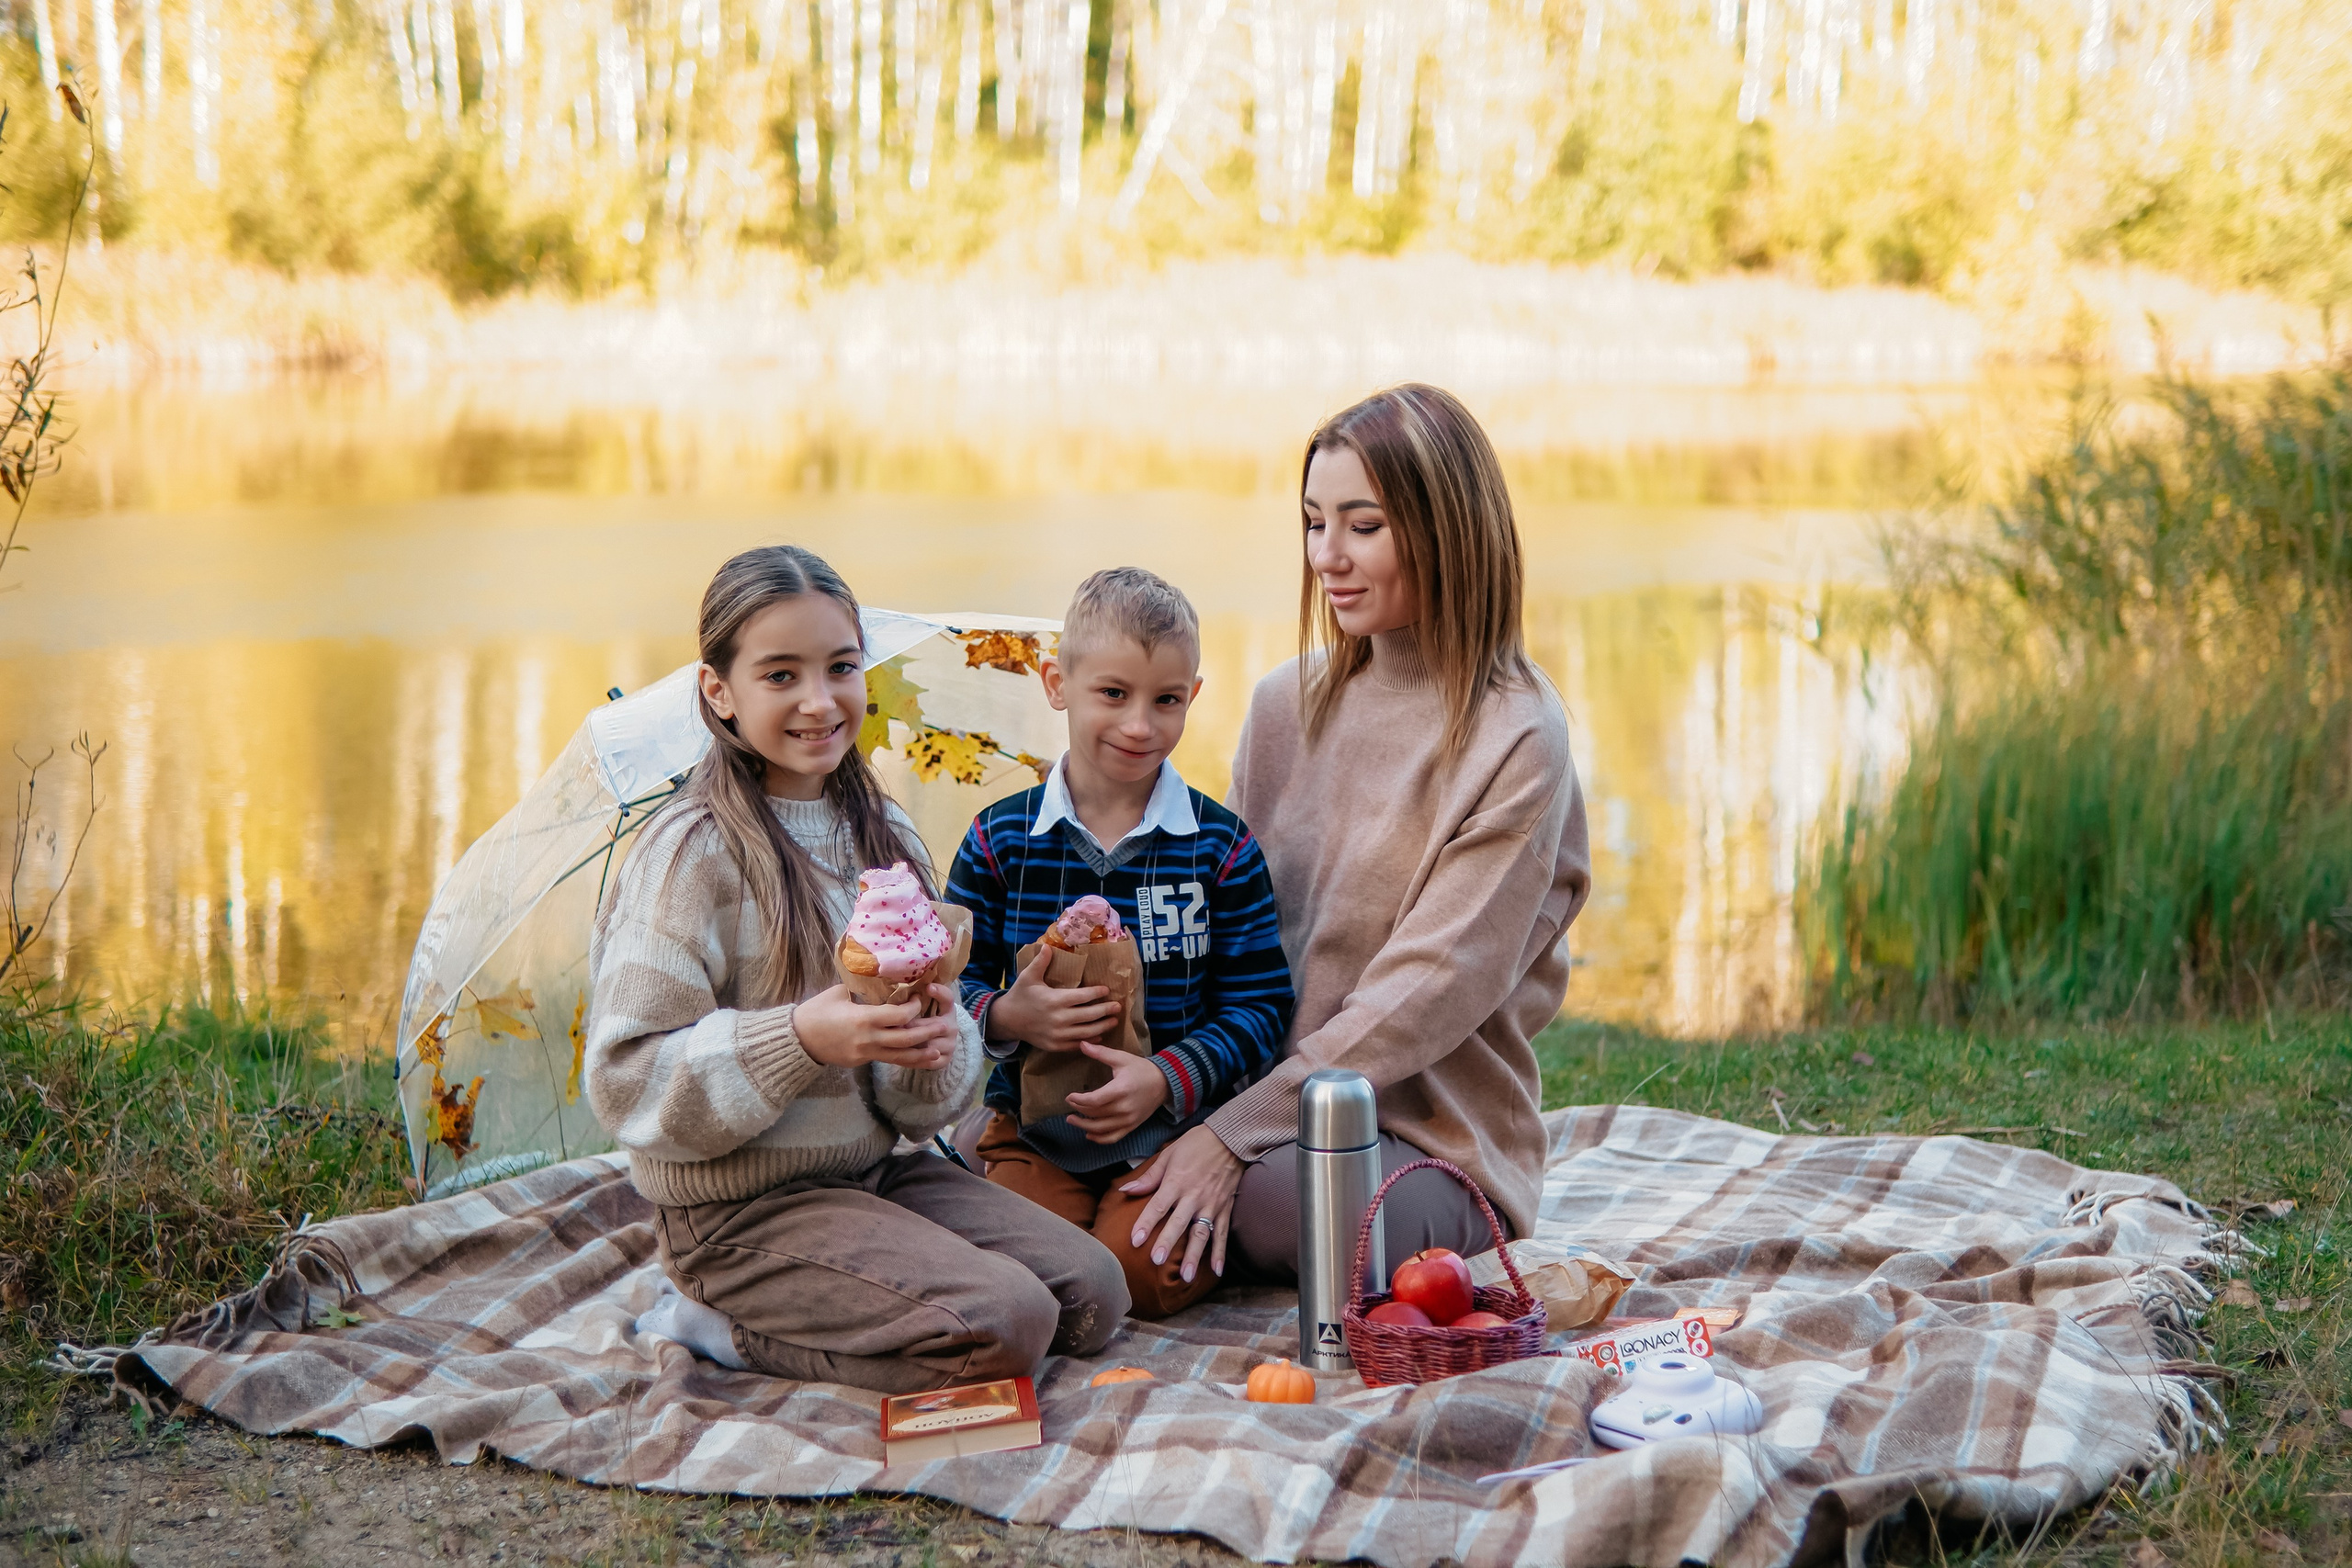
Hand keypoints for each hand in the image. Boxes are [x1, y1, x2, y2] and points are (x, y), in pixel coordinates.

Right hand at [794, 984, 960, 1070]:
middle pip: (905, 1039)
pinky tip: (916, 1059)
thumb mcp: (839, 993)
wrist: (797, 1040)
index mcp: (862, 1019)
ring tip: (938, 1052)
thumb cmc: (816, 1011)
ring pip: (899, 1056)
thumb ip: (862, 991)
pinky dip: (903, 1059)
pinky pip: (887, 1060)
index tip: (920, 1000)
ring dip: (920, 1054)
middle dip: (926, 1033)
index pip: (898, 1015)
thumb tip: (880, 982)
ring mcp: (865, 1054)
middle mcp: (867, 1039)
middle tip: (943, 1027)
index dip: (913, 1008)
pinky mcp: (861, 1062)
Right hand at [984, 947, 1119, 1052]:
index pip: (1082, 997)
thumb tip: (1048, 945)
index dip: (1096, 993)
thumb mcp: (1028, 977)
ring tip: (1114, 1020)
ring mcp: (1057, 1034)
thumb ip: (1041, 962)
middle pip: (1089, 1015)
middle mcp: (1058, 1019)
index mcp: (1054, 1000)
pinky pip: (1077, 1044)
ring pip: (1087, 1032)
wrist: (1007, 1020)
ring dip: (1103, 1026)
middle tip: (1118, 1006)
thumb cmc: (1020, 996)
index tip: (1106, 990)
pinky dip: (1090, 1040)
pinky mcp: (1055, 1045)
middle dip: (1106, 1010)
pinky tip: (1099, 1035)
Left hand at [1063, 1043, 1169, 1144]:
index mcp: (1121, 1089)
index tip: (1069, 1096)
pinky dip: (1099, 1138)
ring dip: (1083, 1126)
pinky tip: (1089, 1134)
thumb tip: (1082, 1044)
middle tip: (1069, 1104)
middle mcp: (1124, 1107)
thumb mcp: (1122, 1058)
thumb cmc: (1141, 1069)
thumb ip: (1101, 1053)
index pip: (1094, 1100)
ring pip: (1100, 1129)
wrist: (1163, 1083)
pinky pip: (1112, 1137)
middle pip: (1095, 1114)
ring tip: (1071, 1120)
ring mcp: (1128, 1119)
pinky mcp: (1131, 1126)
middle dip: (1078, 1110)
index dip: (1078, 1100)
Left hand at [1120, 1124, 1243, 1283]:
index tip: (1135, 1240)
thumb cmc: (1196, 1144)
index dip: (1146, 1223)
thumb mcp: (1169, 1154)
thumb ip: (1149, 1177)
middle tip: (1156, 1261)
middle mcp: (1193, 1195)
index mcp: (1176, 1181)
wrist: (1230, 1138)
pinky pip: (1222, 1233)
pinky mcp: (1225, 1208)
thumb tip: (1125, 1190)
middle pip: (1178, 1222)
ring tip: (1186, 1276)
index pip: (1158, 1205)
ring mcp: (1211, 1203)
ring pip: (1201, 1233)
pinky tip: (1216, 1271)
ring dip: (1194, 1256)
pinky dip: (1220, 1253)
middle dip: (1167, 1242)